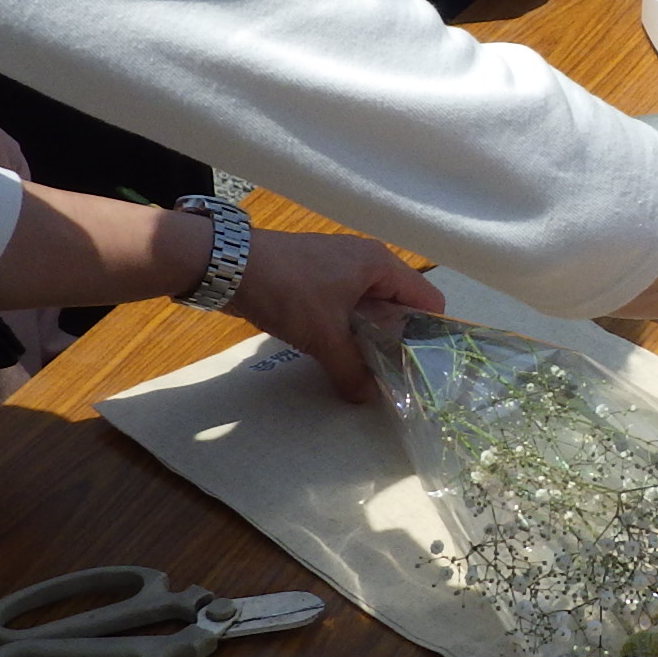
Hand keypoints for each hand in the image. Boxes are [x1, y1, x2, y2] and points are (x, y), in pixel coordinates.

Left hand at [226, 230, 444, 399]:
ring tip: (363, 365)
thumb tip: (367, 397)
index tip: (419, 366)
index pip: (427, 299)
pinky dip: (347, 323)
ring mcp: (340, 264)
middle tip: (390, 372)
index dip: (428, 333)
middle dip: (397, 337)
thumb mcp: (323, 336)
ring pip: (371, 303)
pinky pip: (347, 301)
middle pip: (400, 303)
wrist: (229, 265)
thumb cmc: (288, 292)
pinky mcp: (317, 272)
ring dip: (368, 332)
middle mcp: (367, 259)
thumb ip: (351, 369)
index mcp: (381, 265)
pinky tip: (334, 347)